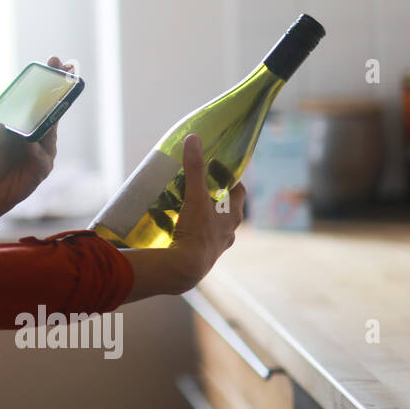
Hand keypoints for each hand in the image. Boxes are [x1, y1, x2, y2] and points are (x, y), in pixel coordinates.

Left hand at [0, 55, 71, 217]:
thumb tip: (3, 126)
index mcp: (27, 124)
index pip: (42, 100)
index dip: (50, 82)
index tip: (56, 61)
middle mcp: (39, 136)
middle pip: (53, 110)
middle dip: (60, 89)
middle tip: (65, 69)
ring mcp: (43, 151)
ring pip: (51, 132)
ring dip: (49, 117)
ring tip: (46, 104)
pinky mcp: (42, 169)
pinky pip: (42, 157)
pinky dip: (36, 151)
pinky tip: (29, 146)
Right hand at [165, 133, 245, 292]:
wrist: (185, 268)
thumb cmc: (197, 231)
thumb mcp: (195, 196)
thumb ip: (193, 168)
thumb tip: (194, 139)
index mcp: (234, 215)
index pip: (238, 190)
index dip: (228, 177)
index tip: (215, 167)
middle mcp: (229, 231)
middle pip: (224, 207)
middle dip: (211, 196)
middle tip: (194, 184)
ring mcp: (216, 245)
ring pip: (210, 224)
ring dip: (198, 214)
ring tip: (179, 205)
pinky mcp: (201, 255)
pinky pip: (195, 237)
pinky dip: (186, 229)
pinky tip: (171, 226)